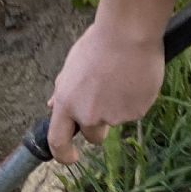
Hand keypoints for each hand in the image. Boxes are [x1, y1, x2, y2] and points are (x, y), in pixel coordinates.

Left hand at [46, 0, 175, 163]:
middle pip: (94, 136)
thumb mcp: (72, 66)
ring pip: (117, 120)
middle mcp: (88, 114)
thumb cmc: (99, 44)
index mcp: (67, 102)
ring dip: (119, 106)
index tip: (71, 157)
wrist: (129, 33)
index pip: (57, 140)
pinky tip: (135, 78)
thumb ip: (64, 90)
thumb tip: (54, 106)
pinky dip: (136, 99)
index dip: (63, 154)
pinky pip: (135, 111)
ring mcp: (114, 116)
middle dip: (99, 126)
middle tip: (107, 99)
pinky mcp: (136, 112)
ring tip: (122, 77)